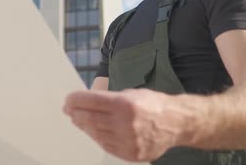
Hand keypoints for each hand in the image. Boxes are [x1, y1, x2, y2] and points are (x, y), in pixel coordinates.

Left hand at [63, 89, 197, 161]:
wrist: (177, 123)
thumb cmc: (154, 105)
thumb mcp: (131, 93)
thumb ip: (109, 99)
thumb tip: (84, 102)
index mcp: (125, 103)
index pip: (91, 101)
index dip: (75, 100)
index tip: (68, 100)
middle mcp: (126, 123)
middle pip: (90, 119)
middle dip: (76, 113)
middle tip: (69, 110)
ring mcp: (128, 140)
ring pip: (96, 134)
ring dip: (84, 126)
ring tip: (79, 120)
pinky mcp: (131, 153)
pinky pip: (107, 146)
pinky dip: (97, 137)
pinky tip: (93, 131)